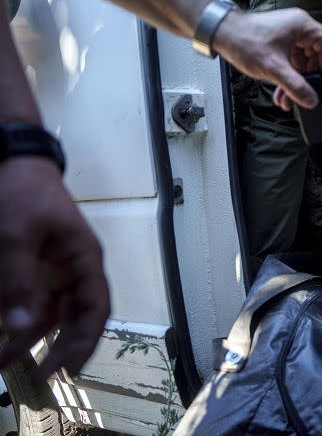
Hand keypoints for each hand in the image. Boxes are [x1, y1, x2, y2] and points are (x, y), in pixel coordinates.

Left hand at [0, 157, 109, 377]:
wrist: (10, 162)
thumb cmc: (21, 194)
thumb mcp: (16, 236)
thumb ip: (17, 282)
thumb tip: (17, 329)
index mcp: (83, 260)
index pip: (95, 307)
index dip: (86, 340)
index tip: (68, 369)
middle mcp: (71, 269)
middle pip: (72, 317)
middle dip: (56, 348)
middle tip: (38, 377)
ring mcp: (49, 269)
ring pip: (45, 314)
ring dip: (25, 339)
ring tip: (1, 363)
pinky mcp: (28, 267)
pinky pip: (25, 301)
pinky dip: (13, 320)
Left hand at [213, 7, 321, 110]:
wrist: (220, 34)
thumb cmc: (243, 40)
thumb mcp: (274, 68)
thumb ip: (295, 86)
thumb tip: (311, 99)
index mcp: (302, 25)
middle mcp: (297, 27)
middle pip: (316, 56)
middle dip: (308, 78)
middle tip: (305, 92)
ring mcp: (287, 35)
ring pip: (301, 62)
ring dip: (296, 81)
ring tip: (288, 98)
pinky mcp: (278, 43)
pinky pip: (290, 62)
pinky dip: (287, 77)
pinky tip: (281, 93)